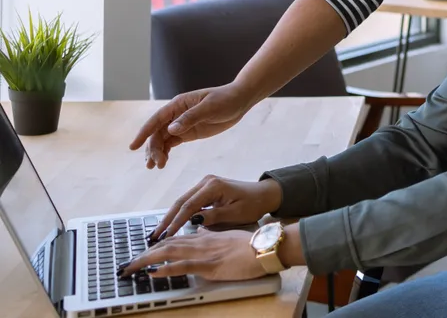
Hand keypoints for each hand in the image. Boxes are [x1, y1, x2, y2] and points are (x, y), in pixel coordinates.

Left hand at [121, 229, 267, 281]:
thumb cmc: (250, 243)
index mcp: (204, 236)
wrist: (265, 246)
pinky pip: (184, 265)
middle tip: (125, 266)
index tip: (140, 254)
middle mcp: (200, 242)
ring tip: (130, 268)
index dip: (154, 247)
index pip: (173, 240)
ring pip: (169, 253)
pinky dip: (166, 268)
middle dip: (142, 255)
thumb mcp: (227, 235)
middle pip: (165, 246)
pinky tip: (152, 272)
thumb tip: (198, 229)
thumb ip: (212, 232)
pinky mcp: (210, 265)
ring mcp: (204, 253)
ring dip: (146, 260)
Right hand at [129, 83, 252, 168]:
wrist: (240, 100)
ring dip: (157, 152)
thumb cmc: (225, 100)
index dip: (144, 133)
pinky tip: (163, 162)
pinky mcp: (189, 133)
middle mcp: (176, 114)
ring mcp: (181, 124)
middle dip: (153, 149)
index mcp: (178, 104)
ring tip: (155, 167)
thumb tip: (171, 130)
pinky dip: (166, 152)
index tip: (133, 147)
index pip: (156, 120)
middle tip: (155, 165)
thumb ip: (191, 118)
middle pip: (157, 133)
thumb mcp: (210, 108)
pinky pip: (172, 143)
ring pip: (163, 140)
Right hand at [150, 176, 282, 241]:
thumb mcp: (235, 214)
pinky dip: (180, 215)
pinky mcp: (206, 190)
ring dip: (170, 218)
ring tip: (158, 234)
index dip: (175, 222)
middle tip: (154, 236)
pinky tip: (171, 226)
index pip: (188, 206)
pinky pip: (189, 203)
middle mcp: (206, 182)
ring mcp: (205, 184)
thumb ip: (213, 217)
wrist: (264, 194)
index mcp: (213, 186)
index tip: (165, 236)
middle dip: (166, 220)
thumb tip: (192, 221)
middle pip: (180, 202)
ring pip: (182, 202)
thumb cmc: (253, 205)